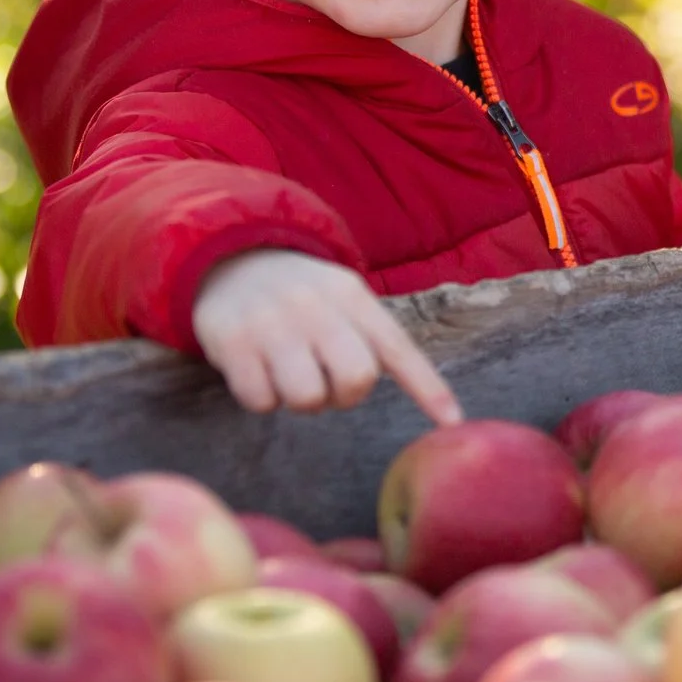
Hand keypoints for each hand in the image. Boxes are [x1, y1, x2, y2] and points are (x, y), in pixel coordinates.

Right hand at [191, 248, 462, 423]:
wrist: (228, 259)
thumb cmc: (300, 295)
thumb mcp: (341, 297)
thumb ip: (371, 336)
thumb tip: (413, 393)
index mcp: (350, 295)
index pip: (397, 347)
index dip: (427, 388)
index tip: (452, 422)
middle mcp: (315, 306)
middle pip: (356, 379)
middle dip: (345, 395)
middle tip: (326, 382)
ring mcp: (272, 323)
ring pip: (307, 398)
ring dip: (301, 400)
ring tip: (289, 374)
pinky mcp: (231, 342)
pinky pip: (261, 401)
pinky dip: (261, 399)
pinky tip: (256, 371)